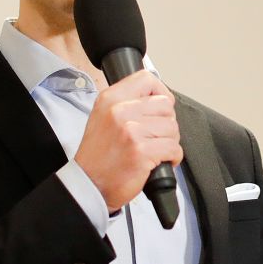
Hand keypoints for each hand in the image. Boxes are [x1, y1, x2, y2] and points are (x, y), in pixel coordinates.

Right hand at [74, 69, 180, 211]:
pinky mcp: (141, 151)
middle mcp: (120, 111)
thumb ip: (127, 102)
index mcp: (110, 99)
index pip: (147, 79)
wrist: (88, 184)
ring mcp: (131, 131)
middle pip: (165, 105)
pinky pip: (174, 148)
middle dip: (166, 123)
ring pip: (172, 127)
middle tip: (155, 136)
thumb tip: (158, 96)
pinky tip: (158, 162)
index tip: (159, 109)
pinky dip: (172, 157)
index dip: (160, 93)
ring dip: (169, 142)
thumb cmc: (98, 155)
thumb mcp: (103, 116)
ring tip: (154, 150)